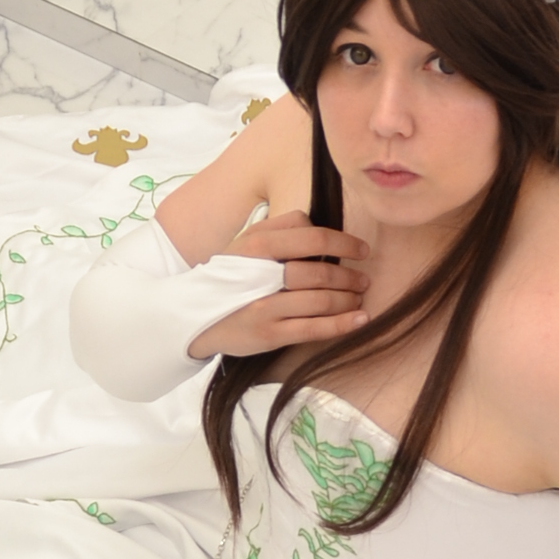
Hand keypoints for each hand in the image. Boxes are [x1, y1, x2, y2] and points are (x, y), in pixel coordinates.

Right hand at [186, 216, 372, 360]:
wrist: (194, 314)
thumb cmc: (230, 275)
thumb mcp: (246, 241)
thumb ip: (281, 226)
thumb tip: (316, 223)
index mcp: (257, 245)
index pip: (313, 237)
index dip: (344, 242)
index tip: (362, 250)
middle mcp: (260, 275)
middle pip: (320, 273)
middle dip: (350, 277)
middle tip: (364, 280)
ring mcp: (264, 307)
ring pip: (320, 301)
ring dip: (348, 299)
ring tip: (359, 298)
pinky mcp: (268, 334)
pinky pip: (313, 329)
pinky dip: (342, 324)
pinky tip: (360, 319)